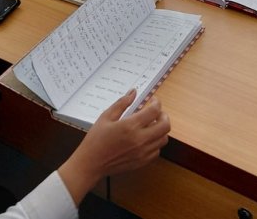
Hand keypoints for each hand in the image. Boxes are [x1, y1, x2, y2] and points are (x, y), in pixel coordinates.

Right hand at [58, 89, 169, 204]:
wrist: (91, 164)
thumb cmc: (96, 140)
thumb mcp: (106, 117)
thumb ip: (122, 103)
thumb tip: (133, 92)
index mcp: (130, 126)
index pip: (154, 111)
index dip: (157, 102)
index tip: (153, 100)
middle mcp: (140, 140)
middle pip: (165, 125)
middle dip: (164, 115)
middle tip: (156, 112)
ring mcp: (142, 152)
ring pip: (164, 138)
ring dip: (161, 129)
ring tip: (151, 125)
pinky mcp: (142, 161)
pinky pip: (157, 150)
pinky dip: (156, 142)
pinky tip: (147, 138)